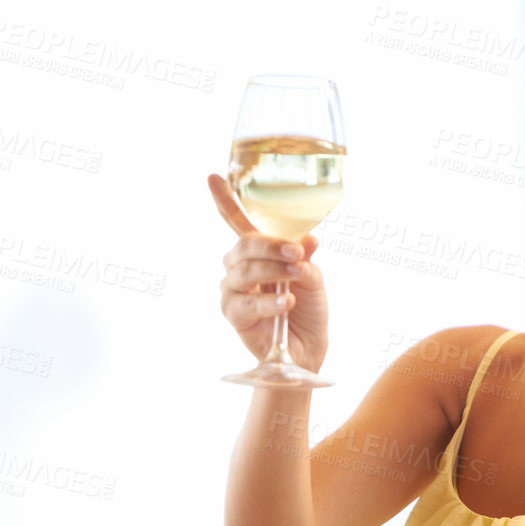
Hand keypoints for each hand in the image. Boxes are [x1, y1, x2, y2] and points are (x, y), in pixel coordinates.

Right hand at [209, 173, 328, 373]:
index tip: (212, 177)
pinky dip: (269, 301)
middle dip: (271, 246)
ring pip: (245, 271)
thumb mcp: (312, 277)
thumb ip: (304, 258)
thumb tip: (306, 239)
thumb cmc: (308, 310)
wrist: (308, 348)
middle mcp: (239, 267)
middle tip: (297, 254)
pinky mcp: (234, 315)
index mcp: (257, 252)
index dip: (224, 199)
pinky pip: (246, 303)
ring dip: (274, 271)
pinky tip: (287, 302)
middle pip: (244, 245)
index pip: (236, 221)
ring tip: (298, 277)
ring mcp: (233, 290)